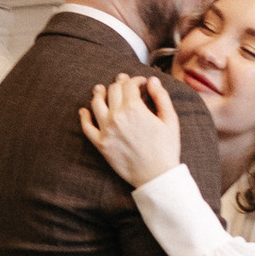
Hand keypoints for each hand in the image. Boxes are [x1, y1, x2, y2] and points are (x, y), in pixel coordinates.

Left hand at [80, 73, 184, 187]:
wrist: (156, 175)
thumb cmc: (166, 148)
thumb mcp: (170, 119)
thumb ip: (161, 97)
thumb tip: (152, 80)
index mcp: (134, 108)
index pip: (129, 84)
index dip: (136, 80)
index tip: (141, 83)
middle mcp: (117, 116)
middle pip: (113, 90)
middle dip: (119, 83)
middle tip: (122, 82)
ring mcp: (106, 130)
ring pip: (96, 103)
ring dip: (99, 93)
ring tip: (100, 89)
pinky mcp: (100, 144)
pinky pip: (87, 127)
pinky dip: (84, 116)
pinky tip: (84, 111)